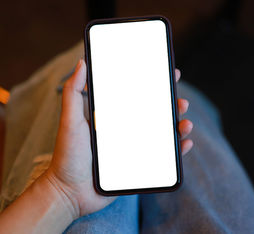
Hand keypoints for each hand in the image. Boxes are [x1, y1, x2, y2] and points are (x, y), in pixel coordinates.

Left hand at [44, 59, 193, 219]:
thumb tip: (82, 62)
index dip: (155, 84)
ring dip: (179, 126)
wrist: (69, 192)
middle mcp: (125, 129)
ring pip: (163, 133)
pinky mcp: (139, 165)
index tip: (169, 73)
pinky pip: (164, 157)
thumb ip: (73, 92)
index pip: (138, 95)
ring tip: (186, 124)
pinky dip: (178, 150)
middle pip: (155, 113)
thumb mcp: (70, 120)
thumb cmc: (67, 155)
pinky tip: (186, 143)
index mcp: (113, 115)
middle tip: (181, 101)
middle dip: (172, 105)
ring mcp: (134, 147)